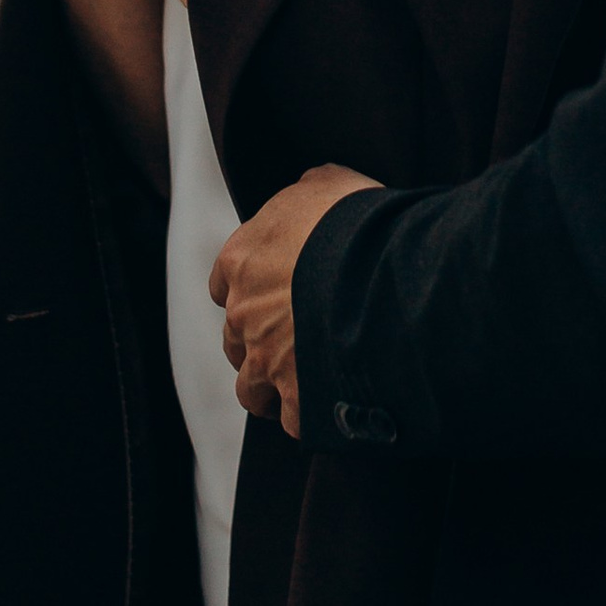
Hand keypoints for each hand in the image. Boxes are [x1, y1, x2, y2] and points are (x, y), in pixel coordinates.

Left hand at [210, 167, 376, 435]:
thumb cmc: (354, 223)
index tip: (269, 292)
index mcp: (241, 261)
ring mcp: (267, 361)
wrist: (380, 273)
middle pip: (234, 340)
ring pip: (251, 390)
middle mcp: (244, 315)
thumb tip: (315, 190)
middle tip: (289, 339)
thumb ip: (309, 193)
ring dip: (271, 388)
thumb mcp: (329, 184)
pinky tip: (331, 409)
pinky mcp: (297, 399)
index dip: (248, 290)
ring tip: (300, 385)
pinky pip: (295, 421)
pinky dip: (310, 418)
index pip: (225, 283)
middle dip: (256, 342)